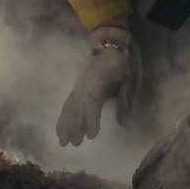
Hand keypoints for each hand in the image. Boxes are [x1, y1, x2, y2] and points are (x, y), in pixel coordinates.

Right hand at [56, 25, 140, 146]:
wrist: (109, 44)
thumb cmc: (122, 62)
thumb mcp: (129, 78)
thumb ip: (125, 99)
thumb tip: (121, 123)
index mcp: (99, 78)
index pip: (92, 100)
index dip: (91, 118)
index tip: (91, 135)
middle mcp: (84, 83)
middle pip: (77, 106)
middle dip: (75, 126)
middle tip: (75, 144)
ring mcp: (78, 85)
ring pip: (70, 106)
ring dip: (65, 124)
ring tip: (63, 142)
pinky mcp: (76, 87)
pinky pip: (67, 103)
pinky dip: (63, 118)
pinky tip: (60, 130)